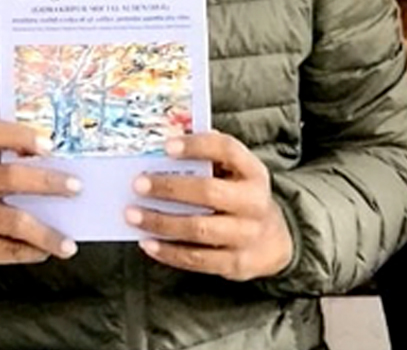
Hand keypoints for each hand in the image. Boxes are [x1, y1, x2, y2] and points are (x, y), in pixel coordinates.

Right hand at [0, 120, 79, 272]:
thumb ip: (13, 159)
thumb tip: (64, 165)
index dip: (20, 136)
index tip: (50, 144)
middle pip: (9, 178)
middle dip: (46, 182)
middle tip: (76, 186)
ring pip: (14, 222)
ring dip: (46, 233)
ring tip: (69, 243)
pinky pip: (9, 251)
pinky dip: (33, 252)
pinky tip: (48, 252)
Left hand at [125, 131, 293, 280]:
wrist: (274, 239)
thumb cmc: (241, 193)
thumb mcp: (235, 171)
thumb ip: (209, 156)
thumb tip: (166, 142)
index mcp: (253, 172)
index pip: (227, 149)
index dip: (197, 145)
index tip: (166, 146)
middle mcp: (254, 203)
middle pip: (209, 192)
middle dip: (170, 188)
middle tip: (139, 184)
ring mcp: (246, 236)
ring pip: (199, 230)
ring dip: (161, 222)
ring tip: (133, 215)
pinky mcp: (235, 264)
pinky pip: (196, 260)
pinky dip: (168, 252)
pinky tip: (147, 242)